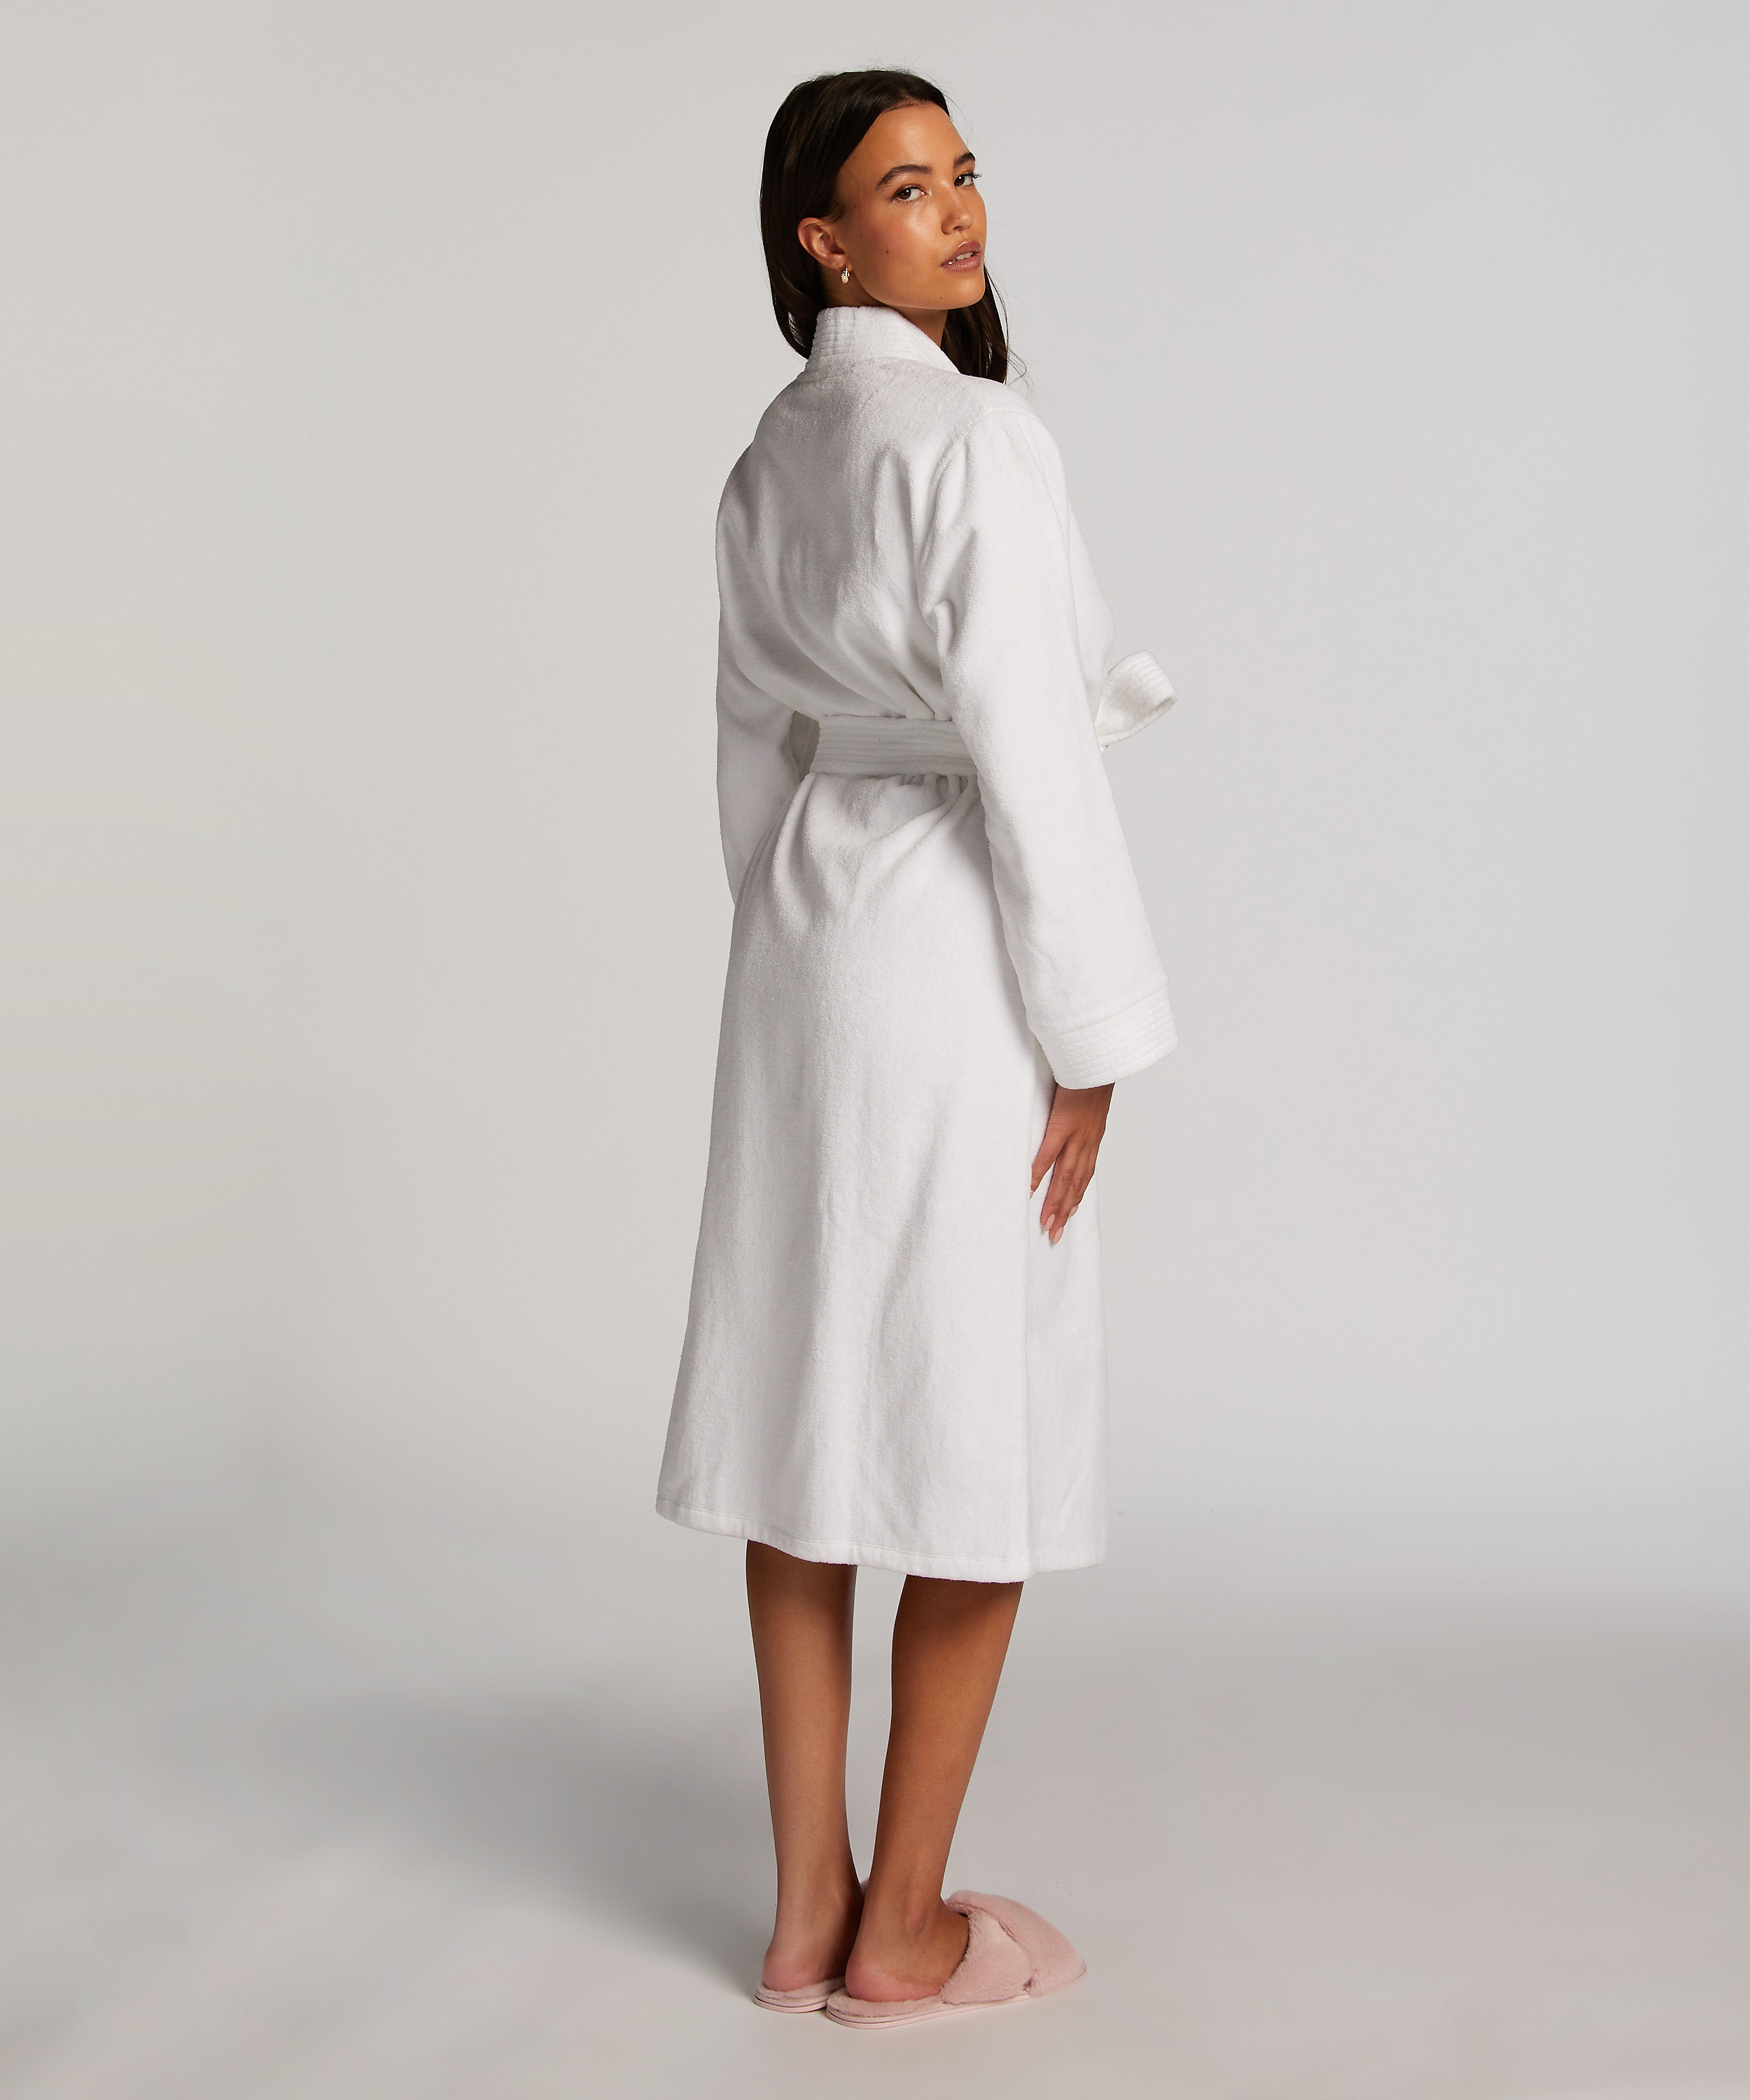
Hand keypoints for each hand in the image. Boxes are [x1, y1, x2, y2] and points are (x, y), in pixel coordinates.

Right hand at [1029, 1082, 1113, 1244]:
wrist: (1097, 1060)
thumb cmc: (1088, 1077)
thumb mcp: (1087, 1103)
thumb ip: (1077, 1118)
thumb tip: (1066, 1124)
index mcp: (1092, 1138)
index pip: (1083, 1175)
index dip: (1074, 1197)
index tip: (1066, 1216)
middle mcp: (1087, 1142)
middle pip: (1075, 1184)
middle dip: (1064, 1210)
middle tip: (1054, 1234)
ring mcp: (1076, 1136)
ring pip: (1065, 1177)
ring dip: (1056, 1202)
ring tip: (1046, 1223)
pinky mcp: (1063, 1124)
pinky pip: (1048, 1154)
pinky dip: (1040, 1173)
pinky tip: (1030, 1189)